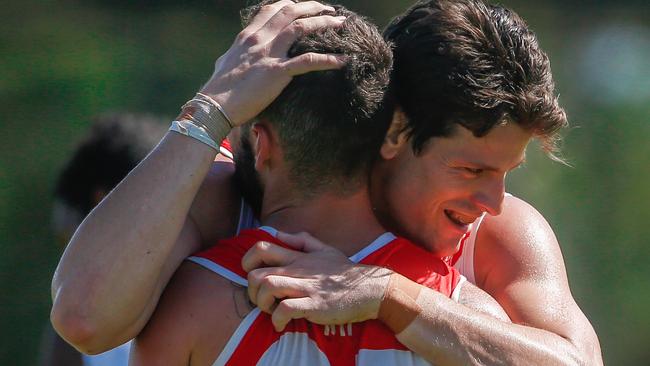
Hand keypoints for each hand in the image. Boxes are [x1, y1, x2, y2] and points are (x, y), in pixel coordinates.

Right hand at [200, 0, 346, 125]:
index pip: (272, 9)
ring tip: (340, 24)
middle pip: (290, 12)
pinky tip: (343, 60)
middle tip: (330, 11)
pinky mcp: (278, 72)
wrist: (214, 106)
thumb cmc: (217, 89)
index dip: (291, 4)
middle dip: (313, 7)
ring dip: (324, 23)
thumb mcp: (225, 63)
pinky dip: (329, 60)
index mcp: (247, 36)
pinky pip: (309, 62)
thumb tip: (231, 56)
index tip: (305, 7)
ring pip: (301, 28)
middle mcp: (259, 39)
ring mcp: (269, 54)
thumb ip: (234, 54)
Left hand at [242, 231, 391, 331]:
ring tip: (270, 311)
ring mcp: (306, 287)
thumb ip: (301, 240)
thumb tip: (278, 233)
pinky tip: (281, 324)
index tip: (251, 275)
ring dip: (261, 304)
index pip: (261, 248)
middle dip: (251, 290)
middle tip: (261, 301)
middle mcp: (298, 270)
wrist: (370, 289)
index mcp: (297, 257)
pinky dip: (277, 319)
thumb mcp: (325, 249)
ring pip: (267, 287)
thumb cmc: (345, 272)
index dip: (246, 261)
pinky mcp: (314, 305)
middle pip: (256, 273)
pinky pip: (285, 309)